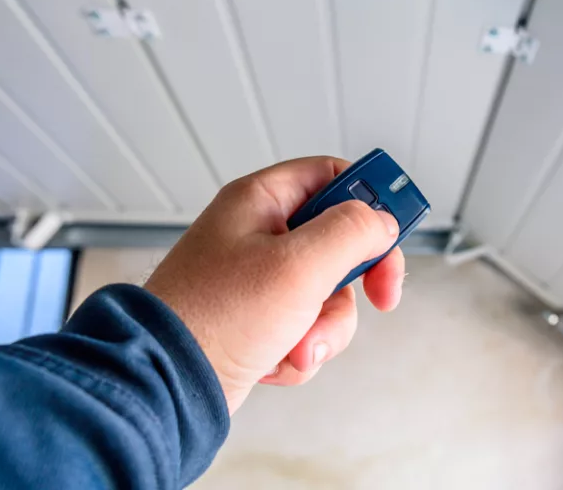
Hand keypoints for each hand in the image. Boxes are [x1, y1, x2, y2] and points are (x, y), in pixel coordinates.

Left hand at [144, 156, 403, 413]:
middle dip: (354, 282)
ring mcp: (259, 281)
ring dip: (325, 327)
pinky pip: (308, 327)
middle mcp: (259, 235)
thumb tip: (382, 222)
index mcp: (261, 202)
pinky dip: (301, 349)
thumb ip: (352, 232)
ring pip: (329, 293)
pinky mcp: (260, 321)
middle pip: (340, 242)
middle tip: (379, 296)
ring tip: (297, 344)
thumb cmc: (214, 318)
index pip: (332, 176)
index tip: (397, 228)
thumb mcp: (299, 265)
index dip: (370, 199)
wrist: (166, 385)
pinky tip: (276, 360)